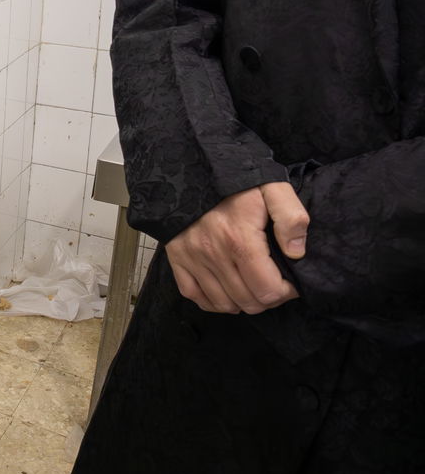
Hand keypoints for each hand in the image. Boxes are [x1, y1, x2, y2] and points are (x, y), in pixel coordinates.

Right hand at [166, 185, 301, 314]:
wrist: (190, 169)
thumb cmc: (234, 182)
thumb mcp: (272, 189)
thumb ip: (291, 218)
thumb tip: (296, 252)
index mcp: (240, 240)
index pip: (268, 290)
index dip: (286, 292)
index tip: (290, 281)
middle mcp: (213, 254)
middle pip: (248, 302)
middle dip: (267, 298)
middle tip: (272, 283)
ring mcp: (192, 258)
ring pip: (224, 304)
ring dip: (243, 302)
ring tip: (251, 286)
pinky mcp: (177, 258)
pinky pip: (195, 296)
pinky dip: (213, 301)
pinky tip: (226, 289)